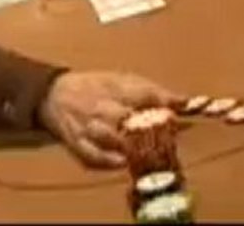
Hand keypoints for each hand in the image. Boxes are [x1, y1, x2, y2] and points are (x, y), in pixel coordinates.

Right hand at [37, 71, 183, 167]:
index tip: (182, 114)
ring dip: (131, 147)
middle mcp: (102, 106)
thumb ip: (154, 93)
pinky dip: (109, 161)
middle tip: (167, 137)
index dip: (165, 104)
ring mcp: (89, 127)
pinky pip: (94, 157)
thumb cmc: (97, 87)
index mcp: (116, 86)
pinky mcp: (78, 145)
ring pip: (110, 139)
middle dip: (148, 129)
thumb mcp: (124, 80)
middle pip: (127, 118)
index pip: (144, 94)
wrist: (56, 95)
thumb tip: (187, 103)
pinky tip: (123, 163)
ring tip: (148, 154)